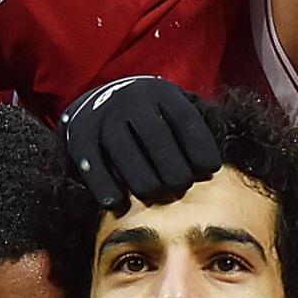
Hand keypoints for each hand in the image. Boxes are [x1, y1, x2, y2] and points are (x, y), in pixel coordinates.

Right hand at [61, 76, 223, 210]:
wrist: (96, 104)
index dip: (200, 146)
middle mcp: (131, 100)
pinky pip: (92, 162)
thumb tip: (217, 162)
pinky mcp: (79, 135)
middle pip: (155, 134)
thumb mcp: (171, 112)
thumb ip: (193, 130)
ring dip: (141, 176)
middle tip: (180, 186)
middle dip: (171, 164)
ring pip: (122, 147)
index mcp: (160, 94)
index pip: (185, 119)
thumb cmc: (148, 119)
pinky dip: (104, 184)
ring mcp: (104, 117)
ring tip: (154, 195)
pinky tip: (117, 203)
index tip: (210, 170)